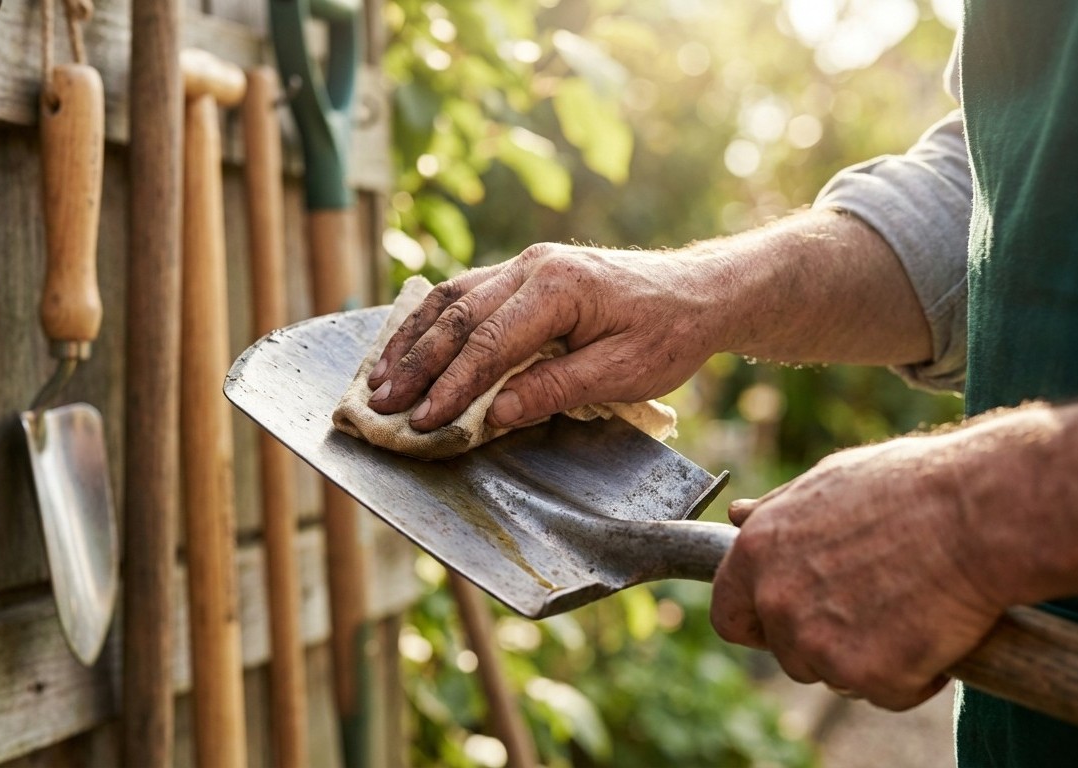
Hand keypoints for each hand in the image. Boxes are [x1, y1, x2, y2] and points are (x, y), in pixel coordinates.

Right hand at [365, 243, 729, 429]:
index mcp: (558, 287)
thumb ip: (555, 389)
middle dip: (416, 364)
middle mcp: (532, 266)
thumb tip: (494, 413)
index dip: (452, 385)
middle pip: (457, 316)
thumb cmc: (667, 334)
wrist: (698, 293)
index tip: (424, 420)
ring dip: (412, 340)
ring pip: (451, 299)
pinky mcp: (523, 273)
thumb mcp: (622, 372)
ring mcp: (525, 265)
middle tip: (384, 403)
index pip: (488, 342)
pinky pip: (464, 294)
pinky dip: (431, 323)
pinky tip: (408, 346)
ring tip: (380, 378)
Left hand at [709, 434, 1007, 709]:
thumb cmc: (911, 487)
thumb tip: (738, 516)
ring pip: (835, 676)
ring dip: (869, 660)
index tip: (788, 621)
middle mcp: (777, 601)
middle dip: (825, 642)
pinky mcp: (867, 675)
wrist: (979, 514)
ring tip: (912, 612)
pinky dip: (916, 678)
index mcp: (757, 552)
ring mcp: (818, 643)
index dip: (759, 622)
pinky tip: (938, 632)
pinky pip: (888, 694)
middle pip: (787, 652)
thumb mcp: (828, 481)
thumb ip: (777, 511)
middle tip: (876, 610)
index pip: (729, 615)